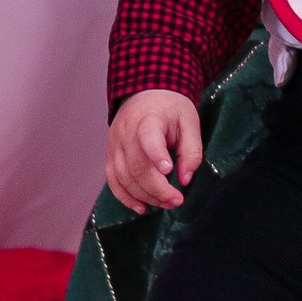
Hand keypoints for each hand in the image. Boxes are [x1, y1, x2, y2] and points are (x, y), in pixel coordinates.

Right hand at [107, 89, 202, 212]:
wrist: (146, 93)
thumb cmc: (171, 108)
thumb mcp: (190, 122)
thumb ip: (191, 151)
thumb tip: (185, 180)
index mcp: (148, 119)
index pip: (148, 137)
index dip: (156, 155)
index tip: (168, 170)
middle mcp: (126, 132)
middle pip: (137, 167)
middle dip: (158, 189)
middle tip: (177, 200)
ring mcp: (114, 144)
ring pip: (124, 178)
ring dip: (145, 196)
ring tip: (166, 203)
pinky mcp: (110, 155)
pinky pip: (113, 181)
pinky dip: (125, 197)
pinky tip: (141, 207)